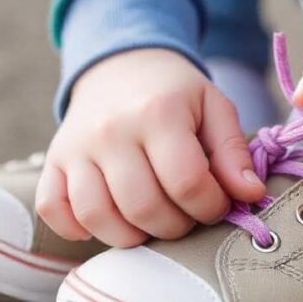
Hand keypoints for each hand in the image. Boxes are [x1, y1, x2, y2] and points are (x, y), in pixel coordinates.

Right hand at [36, 49, 264, 246]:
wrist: (121, 65)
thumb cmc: (174, 94)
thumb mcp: (213, 107)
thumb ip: (234, 152)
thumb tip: (250, 195)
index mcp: (157, 113)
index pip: (187, 183)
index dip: (210, 206)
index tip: (216, 203)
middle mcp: (110, 130)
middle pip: (143, 207)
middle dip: (176, 226)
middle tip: (186, 215)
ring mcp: (75, 147)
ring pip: (97, 216)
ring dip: (132, 235)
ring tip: (152, 221)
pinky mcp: (52, 161)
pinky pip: (53, 210)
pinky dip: (77, 228)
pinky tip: (108, 219)